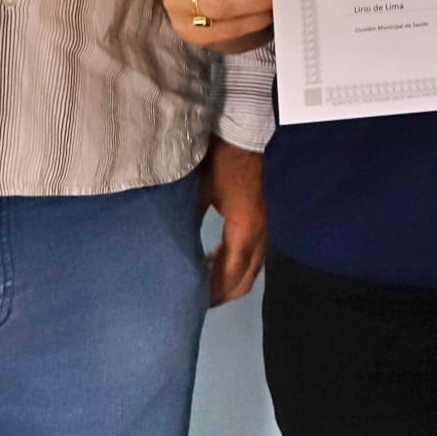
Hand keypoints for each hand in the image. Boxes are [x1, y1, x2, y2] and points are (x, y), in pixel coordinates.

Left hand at [201, 143, 265, 305]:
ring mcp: (265, 226)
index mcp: (244, 228)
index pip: (231, 274)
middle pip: (246, 278)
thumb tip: (171, 249)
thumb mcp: (199, 191)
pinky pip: (253, 252)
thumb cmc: (221, 160)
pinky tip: (215, 257)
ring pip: (252, 267)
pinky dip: (235, 263)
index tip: (193, 302)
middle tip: (197, 297)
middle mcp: (260, 233)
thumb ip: (188, 222)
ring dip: (229, 278)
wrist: (246, 132)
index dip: (214, 292)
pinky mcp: (263, 218)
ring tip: (202, 278)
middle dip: (223, 293)